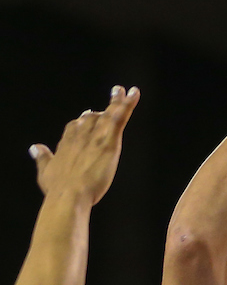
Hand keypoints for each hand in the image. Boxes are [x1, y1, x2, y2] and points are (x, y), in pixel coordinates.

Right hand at [30, 85, 139, 204]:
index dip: (82, 122)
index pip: (76, 126)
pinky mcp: (107, 140)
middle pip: (91, 118)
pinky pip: (119, 117)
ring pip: (108, 114)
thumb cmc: (57, 188)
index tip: (87, 115)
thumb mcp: (46, 171)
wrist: (68, 194)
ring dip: (116, 101)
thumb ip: (42, 158)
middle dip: (99, 113)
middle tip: (105, 105)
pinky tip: (134, 93)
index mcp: (67, 141)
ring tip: (122, 90)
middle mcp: (80, 134)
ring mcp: (94, 136)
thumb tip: (34, 147)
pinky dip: (127, 104)